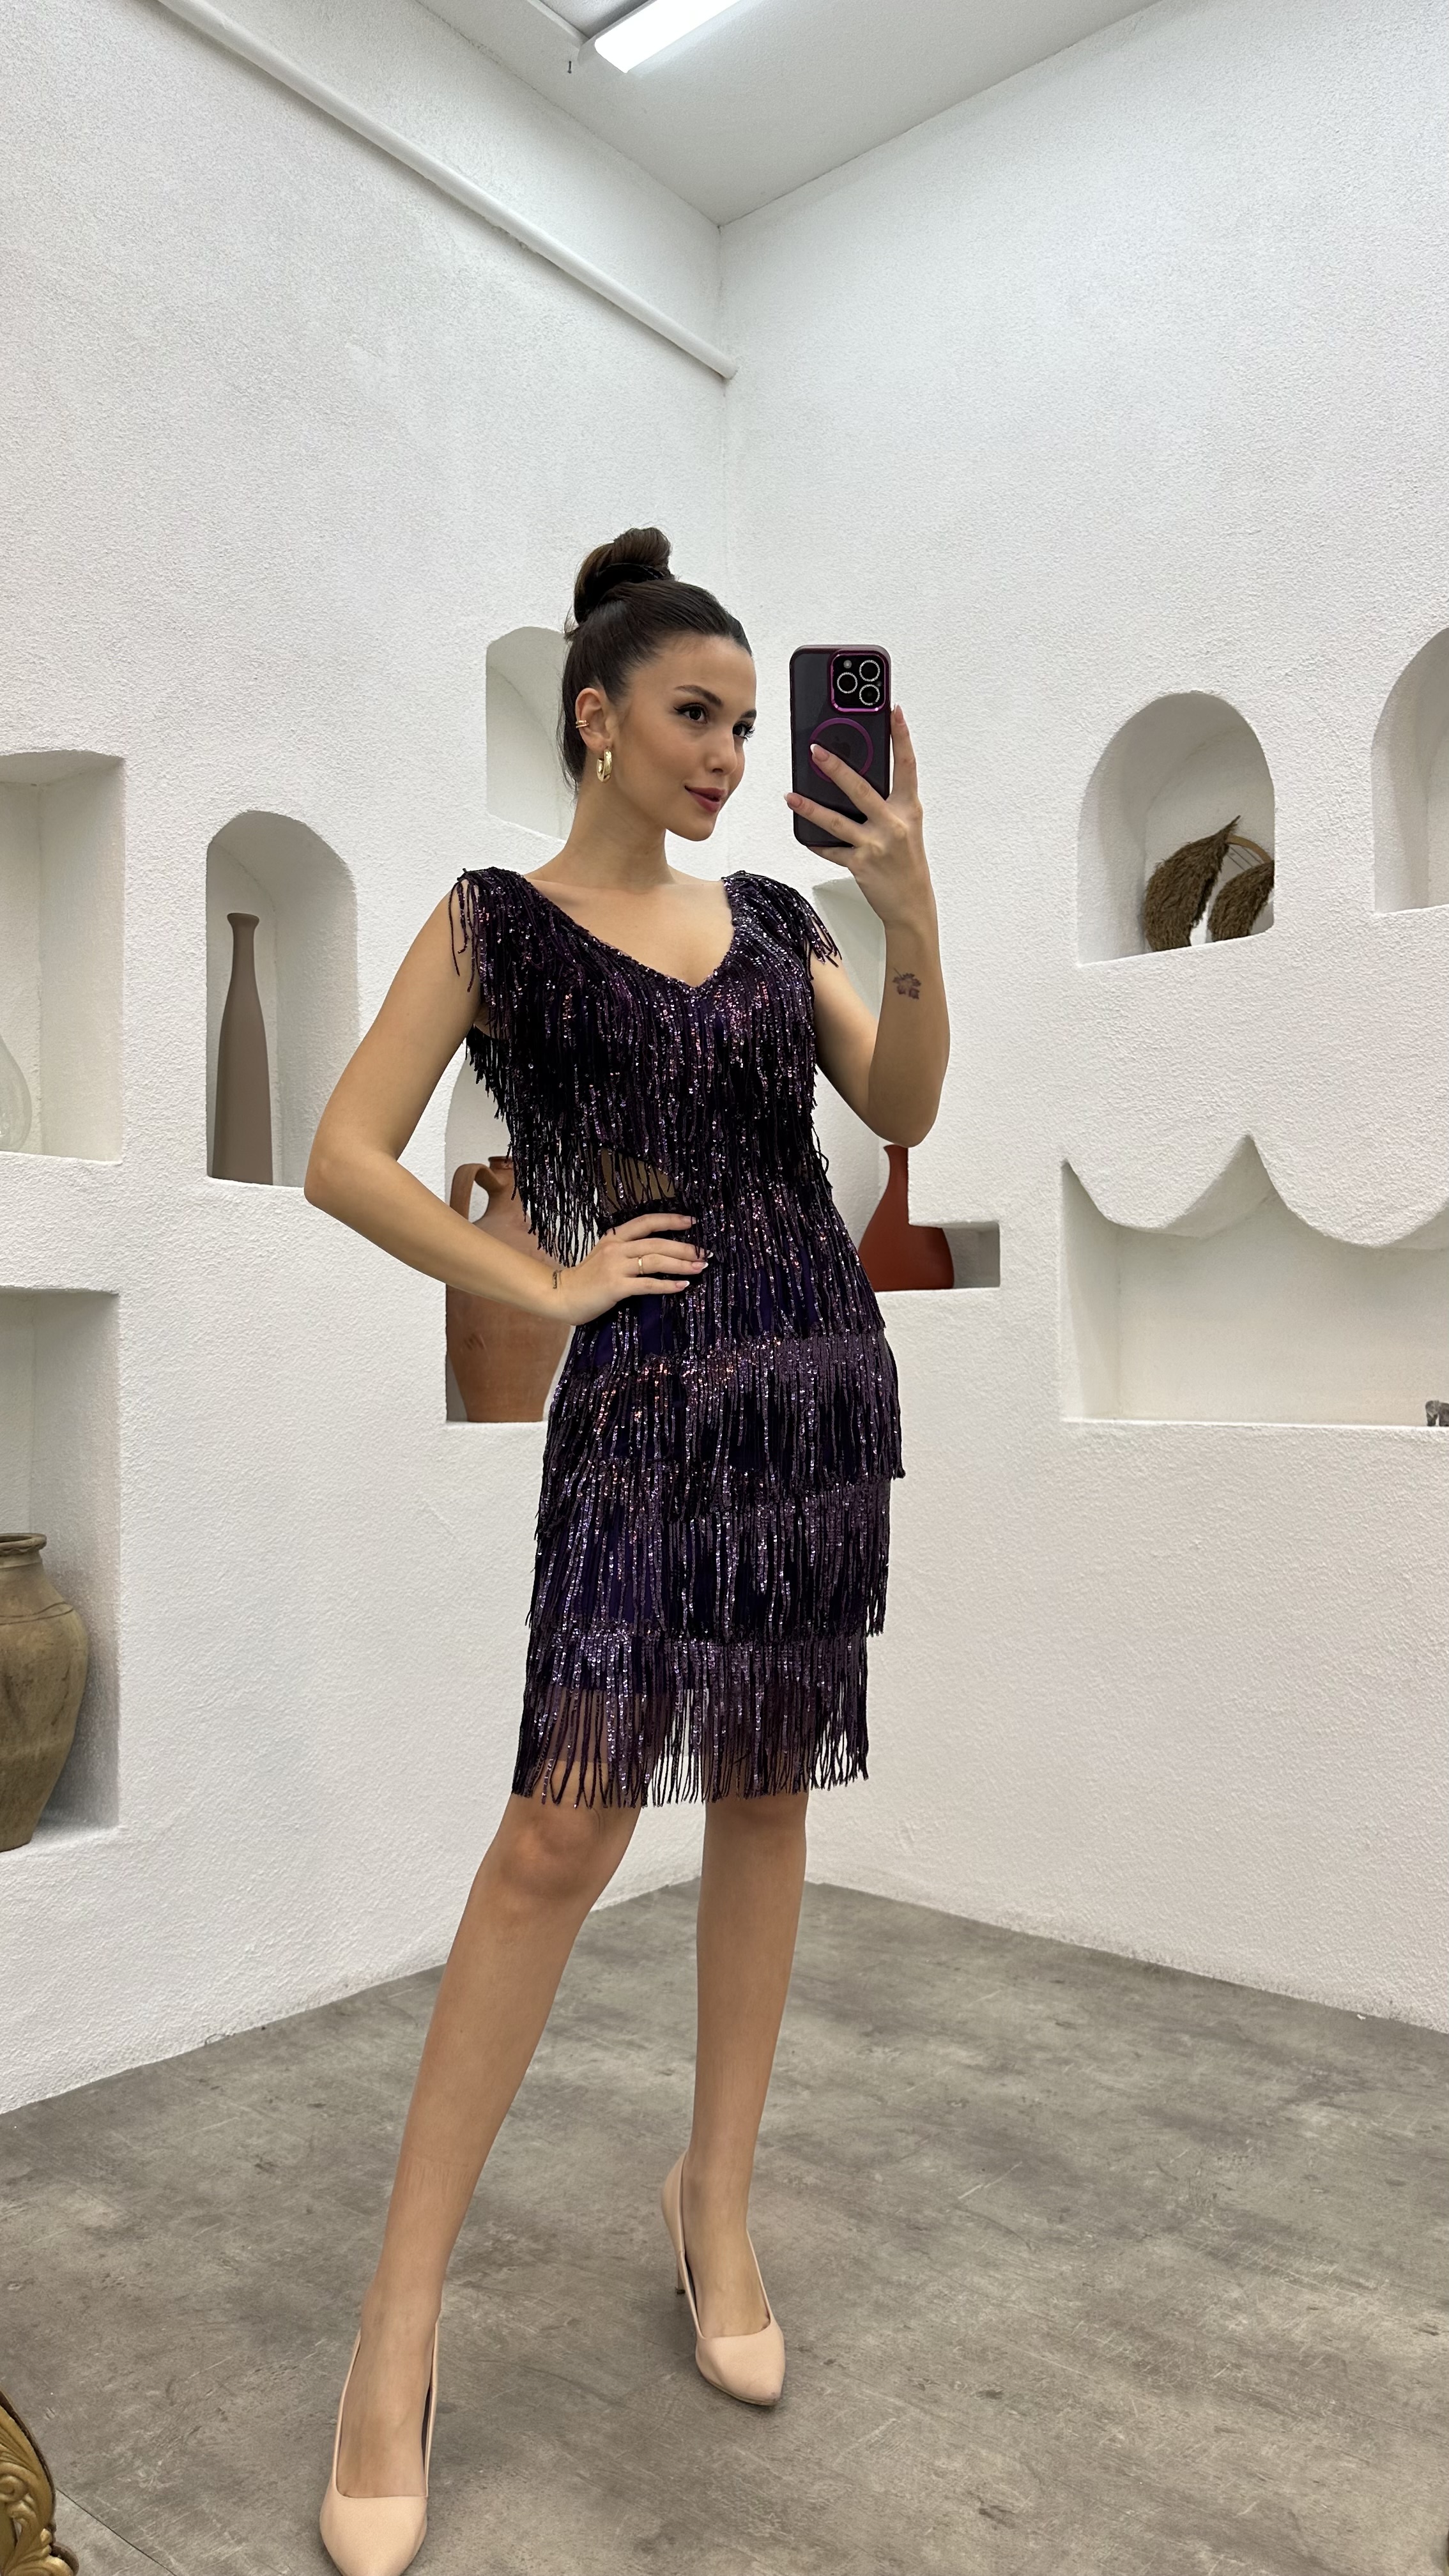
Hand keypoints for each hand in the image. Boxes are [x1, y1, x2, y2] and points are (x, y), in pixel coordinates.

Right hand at [550, 1210, 707, 1323]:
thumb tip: (660, 1251)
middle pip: (656, 1243)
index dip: (670, 1220)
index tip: (691, 1222)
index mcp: (614, 1237)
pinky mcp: (616, 1287)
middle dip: (684, 1247)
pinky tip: (682, 1287)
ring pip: (655, 1261)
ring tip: (699, 1268)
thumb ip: (627, 1249)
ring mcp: (615, 1267)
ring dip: (680, 1265)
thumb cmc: (587, 1278)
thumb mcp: (605, 1255)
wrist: (563, 1295)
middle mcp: (616, 1248)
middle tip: (704, 1253)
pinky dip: (667, 1285)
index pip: (646, 1222)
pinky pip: (647, 1285)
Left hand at [784, 703, 929, 928]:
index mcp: (908, 809)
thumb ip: (888, 805)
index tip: (894, 712)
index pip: (907, 766)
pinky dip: (817, 842)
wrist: (912, 905)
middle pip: (861, 789)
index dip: (901, 737)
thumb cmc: (908, 864)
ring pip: (836, 820)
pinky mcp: (860, 864)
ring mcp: (875, 845)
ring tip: (791, 795)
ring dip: (810, 807)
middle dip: (836, 768)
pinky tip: (804, 833)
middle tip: (815, 750)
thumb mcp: (906, 828)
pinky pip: (831, 849)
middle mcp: (893, 824)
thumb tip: (857, 783)